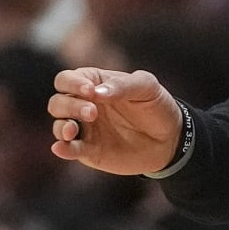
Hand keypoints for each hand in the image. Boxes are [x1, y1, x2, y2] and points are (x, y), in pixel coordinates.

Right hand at [49, 68, 184, 175]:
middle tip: (92, 113)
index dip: (72, 83)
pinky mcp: (89, 150)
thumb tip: (96, 93)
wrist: (170, 139)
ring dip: (61, 126)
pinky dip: (62, 149)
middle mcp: (83, 104)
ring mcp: (85, 129)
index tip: (89, 91)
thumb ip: (122, 85)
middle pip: (58, 102)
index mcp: (94, 83)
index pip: (67, 79)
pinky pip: (69, 149)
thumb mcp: (147, 87)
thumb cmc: (156, 106)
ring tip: (72, 130)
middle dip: (69, 105)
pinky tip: (61, 148)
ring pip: (58, 125)